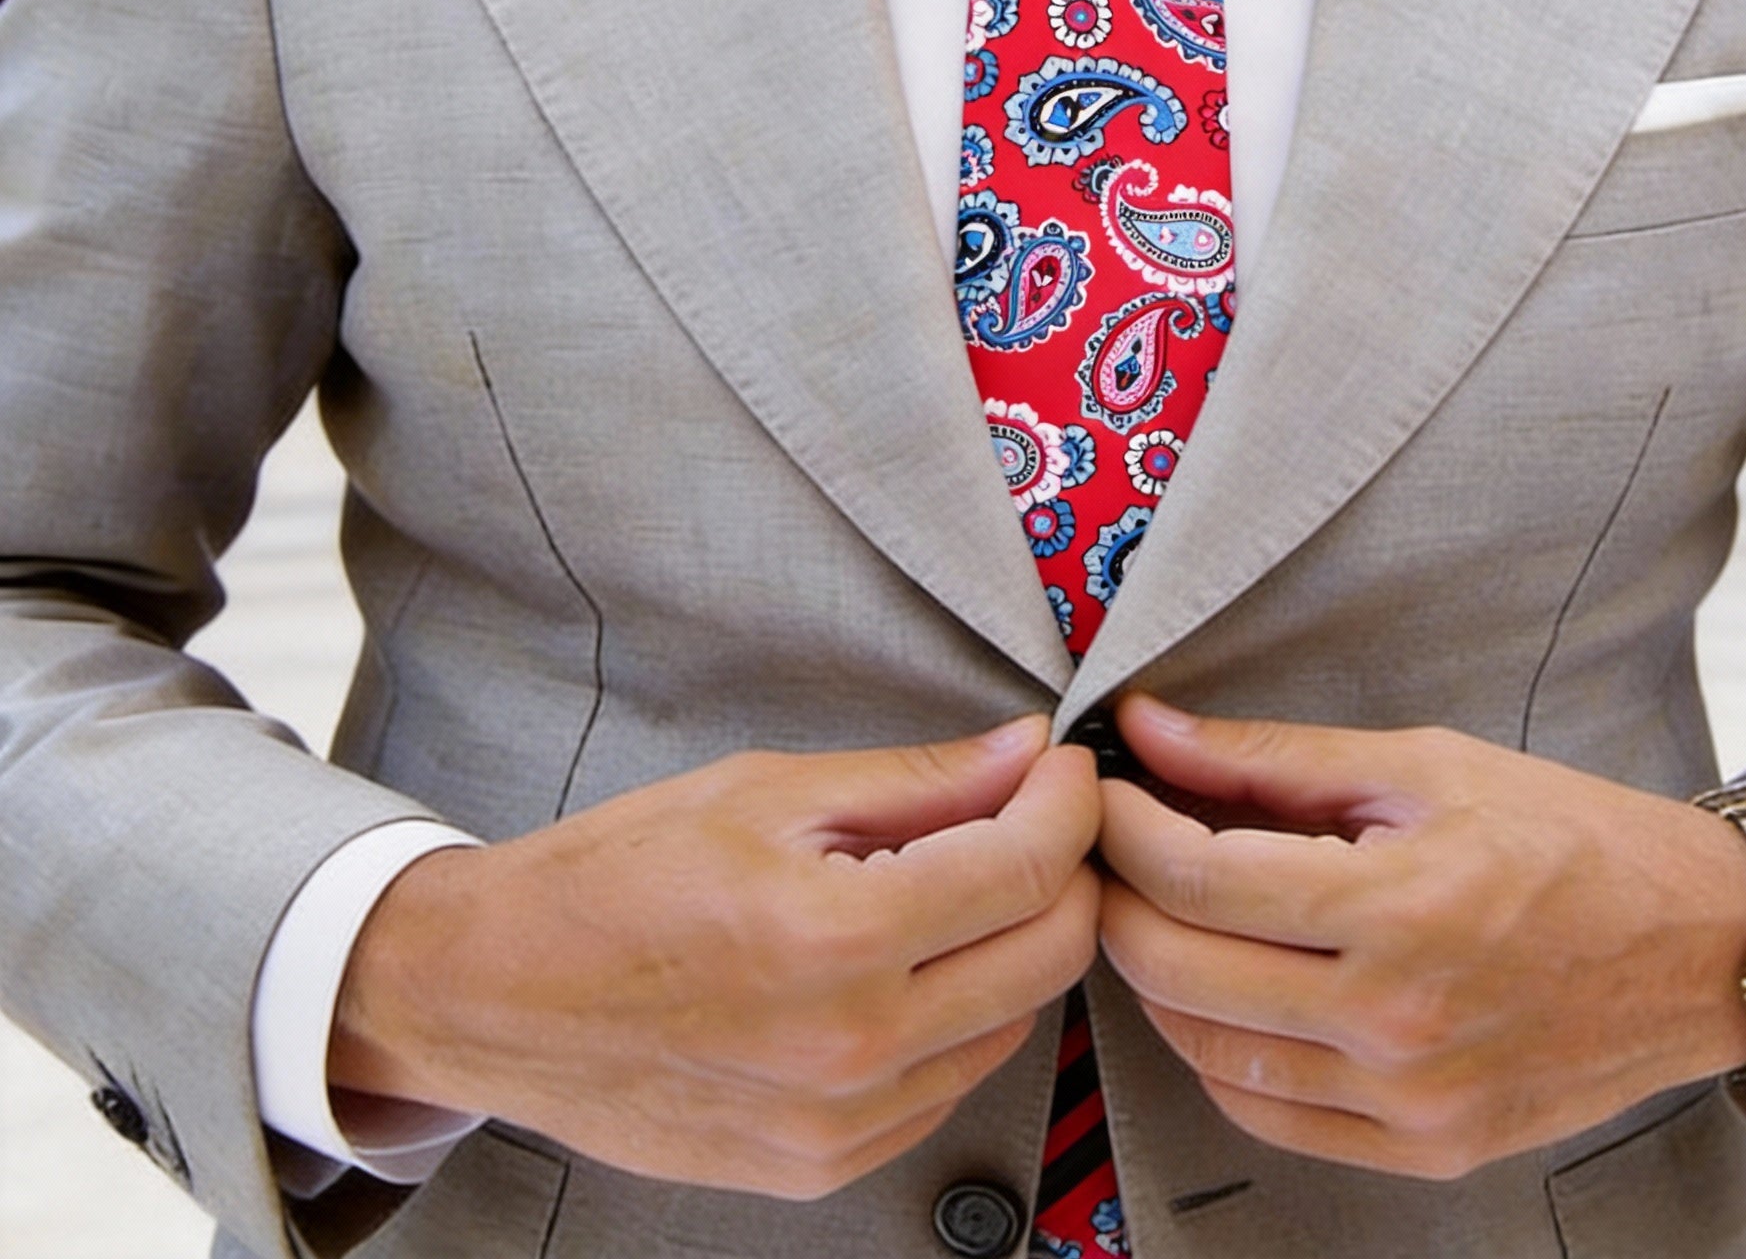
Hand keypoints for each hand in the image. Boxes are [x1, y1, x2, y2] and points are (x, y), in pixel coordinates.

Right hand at [330, 717, 1099, 1197]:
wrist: (500, 994)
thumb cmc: (616, 879)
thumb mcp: (767, 791)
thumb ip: (917, 780)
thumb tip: (1024, 754)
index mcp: (836, 937)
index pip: (1027, 867)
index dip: (1069, 800)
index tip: (1065, 767)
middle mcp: (852, 1048)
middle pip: (1049, 954)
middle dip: (1065, 870)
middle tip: (1031, 814)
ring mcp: (840, 1124)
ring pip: (1012, 1023)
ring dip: (1014, 943)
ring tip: (959, 882)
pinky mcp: (823, 1166)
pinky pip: (947, 1085)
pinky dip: (957, 1015)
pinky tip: (907, 962)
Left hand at [1096, 696, 1745, 1179]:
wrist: (1698, 947)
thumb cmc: (1569, 840)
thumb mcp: (1422, 766)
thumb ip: (1271, 756)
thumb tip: (1150, 729)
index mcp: (1400, 909)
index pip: (1198, 879)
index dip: (1125, 828)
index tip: (1107, 789)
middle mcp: (1397, 1022)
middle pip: (1180, 971)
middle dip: (1119, 898)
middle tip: (1114, 846)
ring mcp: (1411, 1101)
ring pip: (1207, 1053)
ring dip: (1157, 978)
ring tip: (1162, 910)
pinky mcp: (1426, 1148)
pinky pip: (1268, 1116)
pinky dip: (1217, 1053)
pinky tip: (1223, 991)